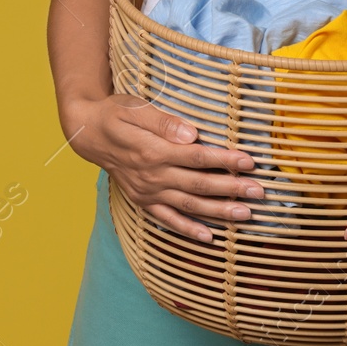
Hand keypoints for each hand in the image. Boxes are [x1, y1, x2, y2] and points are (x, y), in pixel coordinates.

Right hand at [63, 93, 264, 242]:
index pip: (198, 157)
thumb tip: (192, 134)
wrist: (87, 133)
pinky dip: (188, 229)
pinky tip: (210, 237)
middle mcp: (151, 176)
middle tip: (259, 192)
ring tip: (246, 214)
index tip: (250, 161)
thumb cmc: (115, 114)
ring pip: (188, 205)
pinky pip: (167, 220)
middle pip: (199, 184)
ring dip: (218, 211)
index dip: (225, 160)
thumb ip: (164, 122)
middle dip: (231, 189)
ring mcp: (147, 192)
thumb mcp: (135, 108)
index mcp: (153, 151)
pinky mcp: (143, 201)